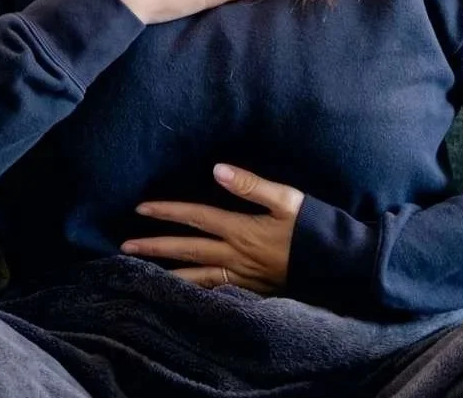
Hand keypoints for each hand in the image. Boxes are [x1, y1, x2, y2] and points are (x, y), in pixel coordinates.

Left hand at [121, 164, 304, 293]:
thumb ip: (250, 184)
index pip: (196, 217)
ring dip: (166, 272)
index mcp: (242, 230)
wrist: (338, 266)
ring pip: (196, 277)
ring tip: (141, 272)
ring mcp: (242, 277)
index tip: (140, 208)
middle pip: (188, 250)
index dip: (167, 211)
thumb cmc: (315, 228)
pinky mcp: (251, 291)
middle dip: (154, 247)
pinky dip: (193, 292)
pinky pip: (214, 292)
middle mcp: (236, 256)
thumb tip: (216, 169)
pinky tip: (180, 294)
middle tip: (124, 247)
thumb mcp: (287, 199)